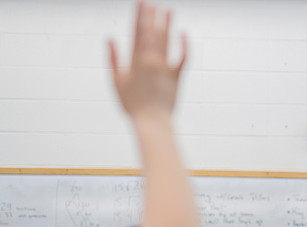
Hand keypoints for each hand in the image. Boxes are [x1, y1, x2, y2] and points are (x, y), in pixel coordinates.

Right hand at [109, 1, 186, 121]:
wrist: (152, 121)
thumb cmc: (132, 104)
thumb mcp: (116, 81)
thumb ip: (113, 58)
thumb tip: (110, 39)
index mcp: (135, 60)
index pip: (137, 32)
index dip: (139, 16)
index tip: (140, 3)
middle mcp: (151, 60)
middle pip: (152, 33)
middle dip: (152, 16)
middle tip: (152, 1)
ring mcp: (165, 67)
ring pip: (167, 41)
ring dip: (167, 24)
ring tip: (168, 10)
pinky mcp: (176, 76)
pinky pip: (183, 57)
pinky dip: (184, 45)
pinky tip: (183, 33)